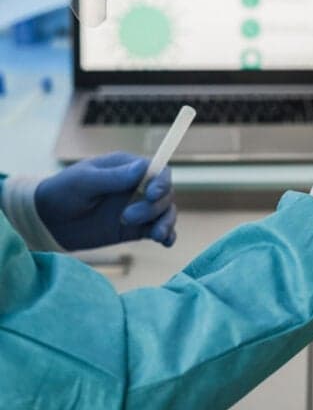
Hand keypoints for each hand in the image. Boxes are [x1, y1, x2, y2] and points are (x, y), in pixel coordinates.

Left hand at [35, 152, 177, 250]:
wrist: (48, 221)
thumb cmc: (63, 192)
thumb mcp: (83, 181)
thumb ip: (113, 177)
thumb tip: (142, 167)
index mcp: (128, 168)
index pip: (158, 171)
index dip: (161, 182)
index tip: (151, 194)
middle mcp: (138, 187)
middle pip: (165, 194)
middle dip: (153, 207)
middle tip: (128, 217)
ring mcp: (139, 208)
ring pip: (166, 212)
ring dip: (165, 222)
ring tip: (155, 235)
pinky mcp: (137, 229)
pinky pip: (159, 230)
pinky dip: (167, 235)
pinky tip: (165, 242)